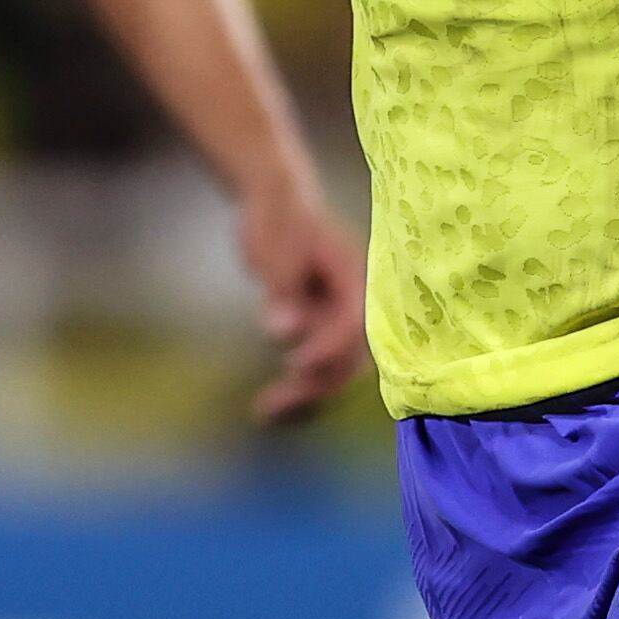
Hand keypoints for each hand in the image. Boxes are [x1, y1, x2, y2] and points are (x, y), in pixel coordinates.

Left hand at [241, 191, 371, 425]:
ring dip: (305, 395)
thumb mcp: (275, 251)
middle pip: (348, 357)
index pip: (352, 324)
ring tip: (265, 414)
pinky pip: (316, 367)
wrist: (277, 205)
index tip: (294, 363)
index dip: (328, 348)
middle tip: (273, 407)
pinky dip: (297, 389)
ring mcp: (337, 318)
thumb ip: (282, 291)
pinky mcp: (320, 329)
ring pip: (333, 369)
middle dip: (315, 386)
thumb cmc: (278, 220)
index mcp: (353, 278)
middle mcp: (353, 304)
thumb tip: (282, 333)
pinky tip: (270, 409)